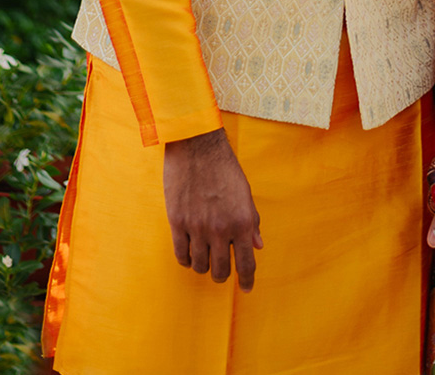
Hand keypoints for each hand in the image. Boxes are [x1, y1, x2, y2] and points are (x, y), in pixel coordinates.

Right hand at [163, 128, 263, 289]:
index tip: (247, 288)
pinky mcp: (177, 222)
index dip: (247, 280)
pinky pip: (181, 254)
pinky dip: (186, 259)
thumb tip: (257, 245)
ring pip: (199, 266)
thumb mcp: (245, 192)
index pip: (246, 263)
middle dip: (223, 275)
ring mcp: (197, 227)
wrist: (197, 145)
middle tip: (222, 272)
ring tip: (205, 259)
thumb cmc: (224, 166)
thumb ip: (251, 221)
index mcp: (241, 221)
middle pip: (221, 271)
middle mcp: (220, 228)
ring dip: (204, 267)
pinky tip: (190, 253)